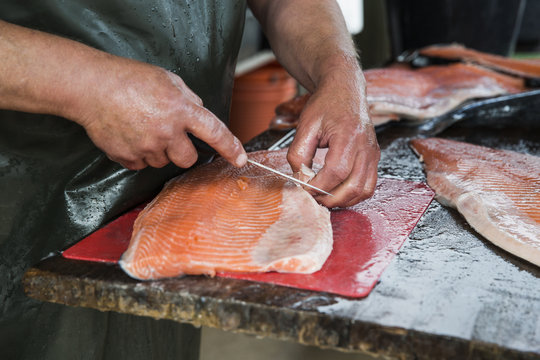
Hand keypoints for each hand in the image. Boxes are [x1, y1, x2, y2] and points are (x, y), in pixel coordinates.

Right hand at [74, 59, 246, 169]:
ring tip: (142, 128)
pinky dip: (139, 154)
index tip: (240, 159)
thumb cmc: (130, 79)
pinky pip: (141, 165)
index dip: (230, 148)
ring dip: (159, 151)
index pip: (215, 133)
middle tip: (170, 136)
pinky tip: (130, 135)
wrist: (92, 87)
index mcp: (181, 110)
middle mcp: (167, 132)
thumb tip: (200, 114)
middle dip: (184, 152)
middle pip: (188, 159)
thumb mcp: (169, 80)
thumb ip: (189, 99)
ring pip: (163, 162)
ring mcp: (146, 147)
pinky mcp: (127, 157)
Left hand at [287, 68, 379, 207]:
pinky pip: (368, 185)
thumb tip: (300, 178)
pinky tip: (337, 192)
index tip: (304, 188)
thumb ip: (298, 154)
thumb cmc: (326, 104)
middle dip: (330, 199)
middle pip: (352, 186)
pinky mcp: (374, 158)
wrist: (344, 90)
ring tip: (324, 198)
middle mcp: (366, 147)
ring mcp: (373, 154)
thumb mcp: (305, 125)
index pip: (336, 172)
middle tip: (312, 198)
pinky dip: (353, 195)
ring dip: (343, 201)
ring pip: (364, 191)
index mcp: (349, 136)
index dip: (318, 186)